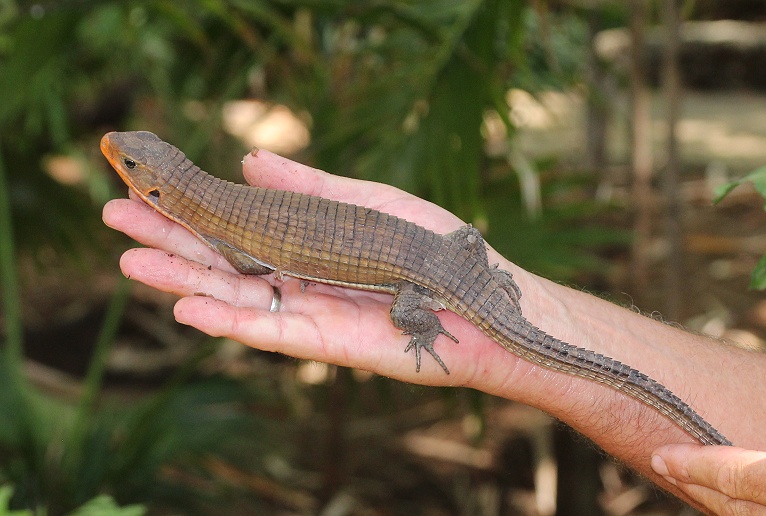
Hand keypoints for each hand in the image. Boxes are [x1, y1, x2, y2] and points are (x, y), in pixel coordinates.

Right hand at [102, 149, 536, 392]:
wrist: (479, 299)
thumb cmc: (432, 247)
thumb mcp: (368, 204)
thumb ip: (310, 189)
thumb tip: (251, 161)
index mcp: (305, 243)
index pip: (237, 226)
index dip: (193, 209)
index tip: (147, 187)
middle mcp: (297, 278)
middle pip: (223, 260)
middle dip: (171, 239)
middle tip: (116, 215)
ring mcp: (307, 312)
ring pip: (234, 296)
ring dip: (183, 280)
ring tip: (130, 260)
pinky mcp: (324, 343)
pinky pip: (268, 332)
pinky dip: (228, 321)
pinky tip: (186, 305)